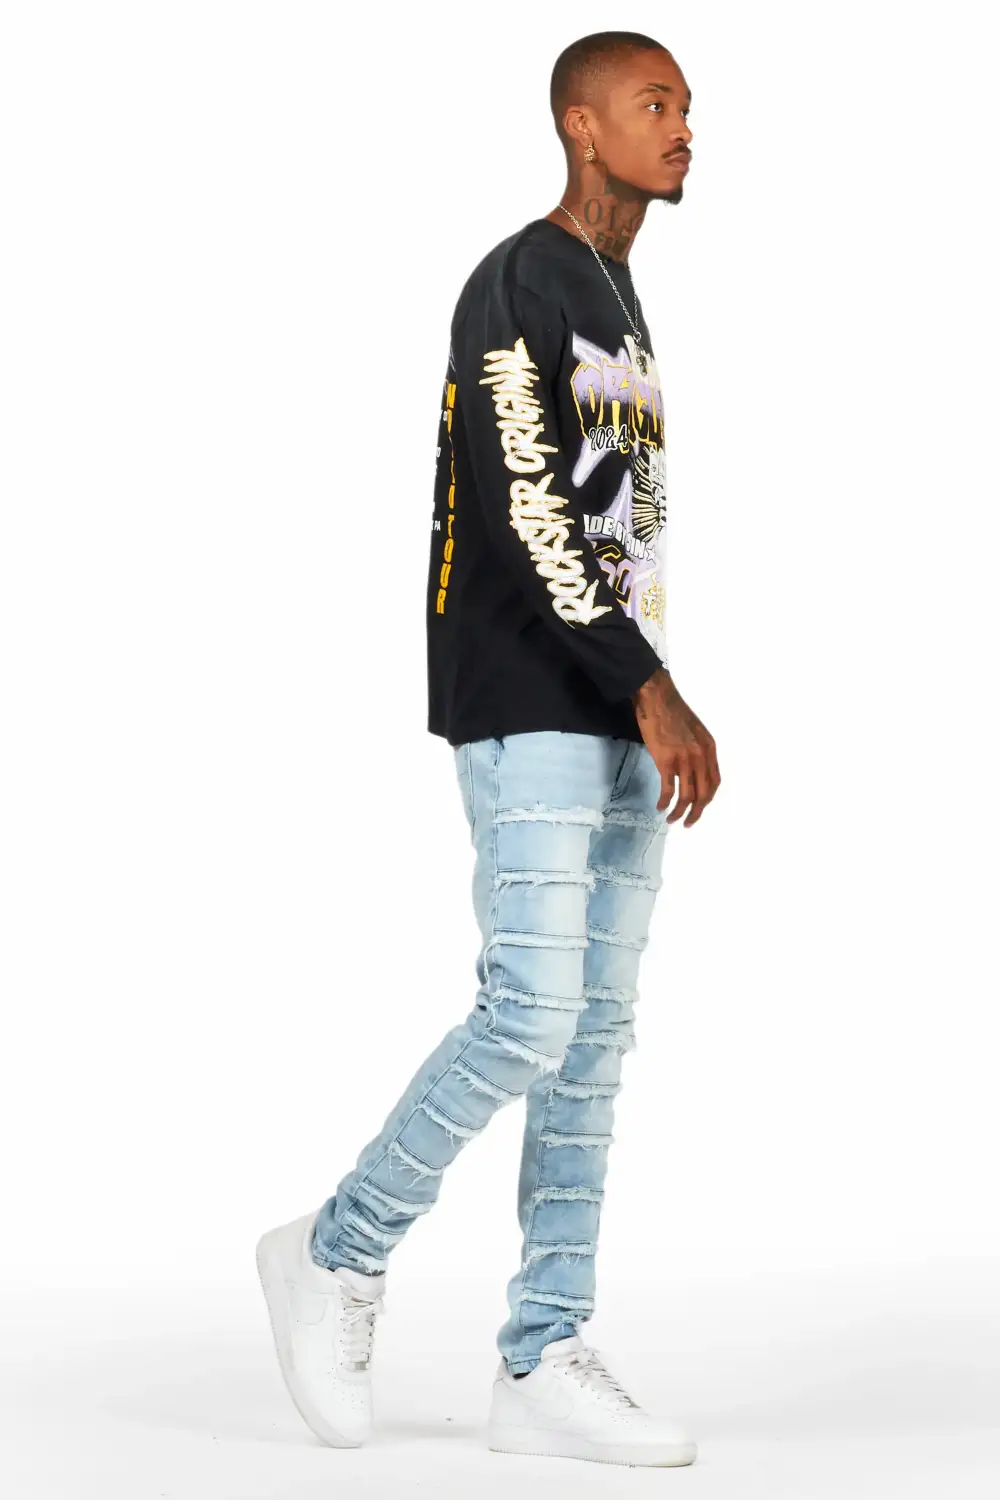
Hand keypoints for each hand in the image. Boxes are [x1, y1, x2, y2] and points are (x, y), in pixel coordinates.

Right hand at [631, 668, 720, 825]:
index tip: (699, 807)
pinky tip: (660, 807)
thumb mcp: (695, 731)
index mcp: (709, 749)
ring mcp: (684, 759)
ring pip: (687, 796)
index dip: (708, 799)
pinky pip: (669, 789)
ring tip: (672, 820)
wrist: (657, 699)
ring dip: (680, 812)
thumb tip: (690, 768)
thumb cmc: (672, 712)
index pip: (715, 782)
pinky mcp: (666, 761)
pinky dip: (665, 802)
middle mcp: (701, 756)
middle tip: (688, 823)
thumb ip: (697, 750)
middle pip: (704, 794)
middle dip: (697, 813)